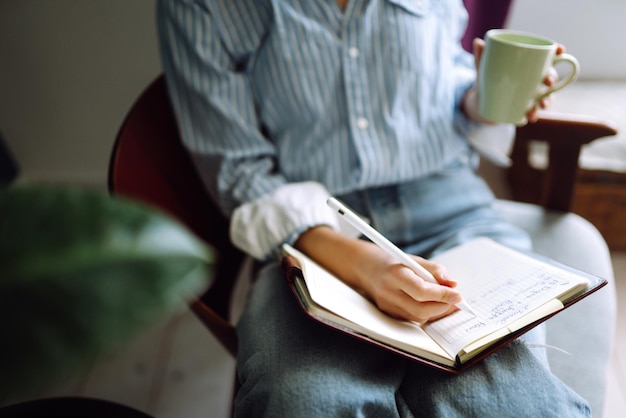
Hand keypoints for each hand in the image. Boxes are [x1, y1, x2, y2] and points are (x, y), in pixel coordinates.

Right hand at [295, 226, 461, 322]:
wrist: (364, 267)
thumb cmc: (392, 261)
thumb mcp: (413, 259)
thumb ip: (435, 270)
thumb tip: (454, 284)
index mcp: (395, 275)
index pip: (422, 291)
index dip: (442, 295)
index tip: (459, 295)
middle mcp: (388, 293)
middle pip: (421, 310)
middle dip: (443, 308)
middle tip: (456, 301)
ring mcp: (386, 305)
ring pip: (418, 318)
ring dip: (437, 312)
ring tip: (447, 302)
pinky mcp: (388, 313)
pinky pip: (412, 318)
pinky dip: (426, 314)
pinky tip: (433, 306)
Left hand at [462, 38, 564, 124]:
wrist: (481, 103)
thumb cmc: (487, 79)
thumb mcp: (483, 67)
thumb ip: (482, 56)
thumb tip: (477, 42)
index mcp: (529, 64)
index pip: (548, 55)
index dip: (558, 51)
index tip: (560, 49)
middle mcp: (534, 79)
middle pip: (550, 75)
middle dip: (552, 78)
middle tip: (548, 81)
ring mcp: (532, 95)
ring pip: (546, 96)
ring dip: (547, 100)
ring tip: (541, 104)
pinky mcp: (526, 109)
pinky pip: (534, 111)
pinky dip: (533, 114)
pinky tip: (531, 116)